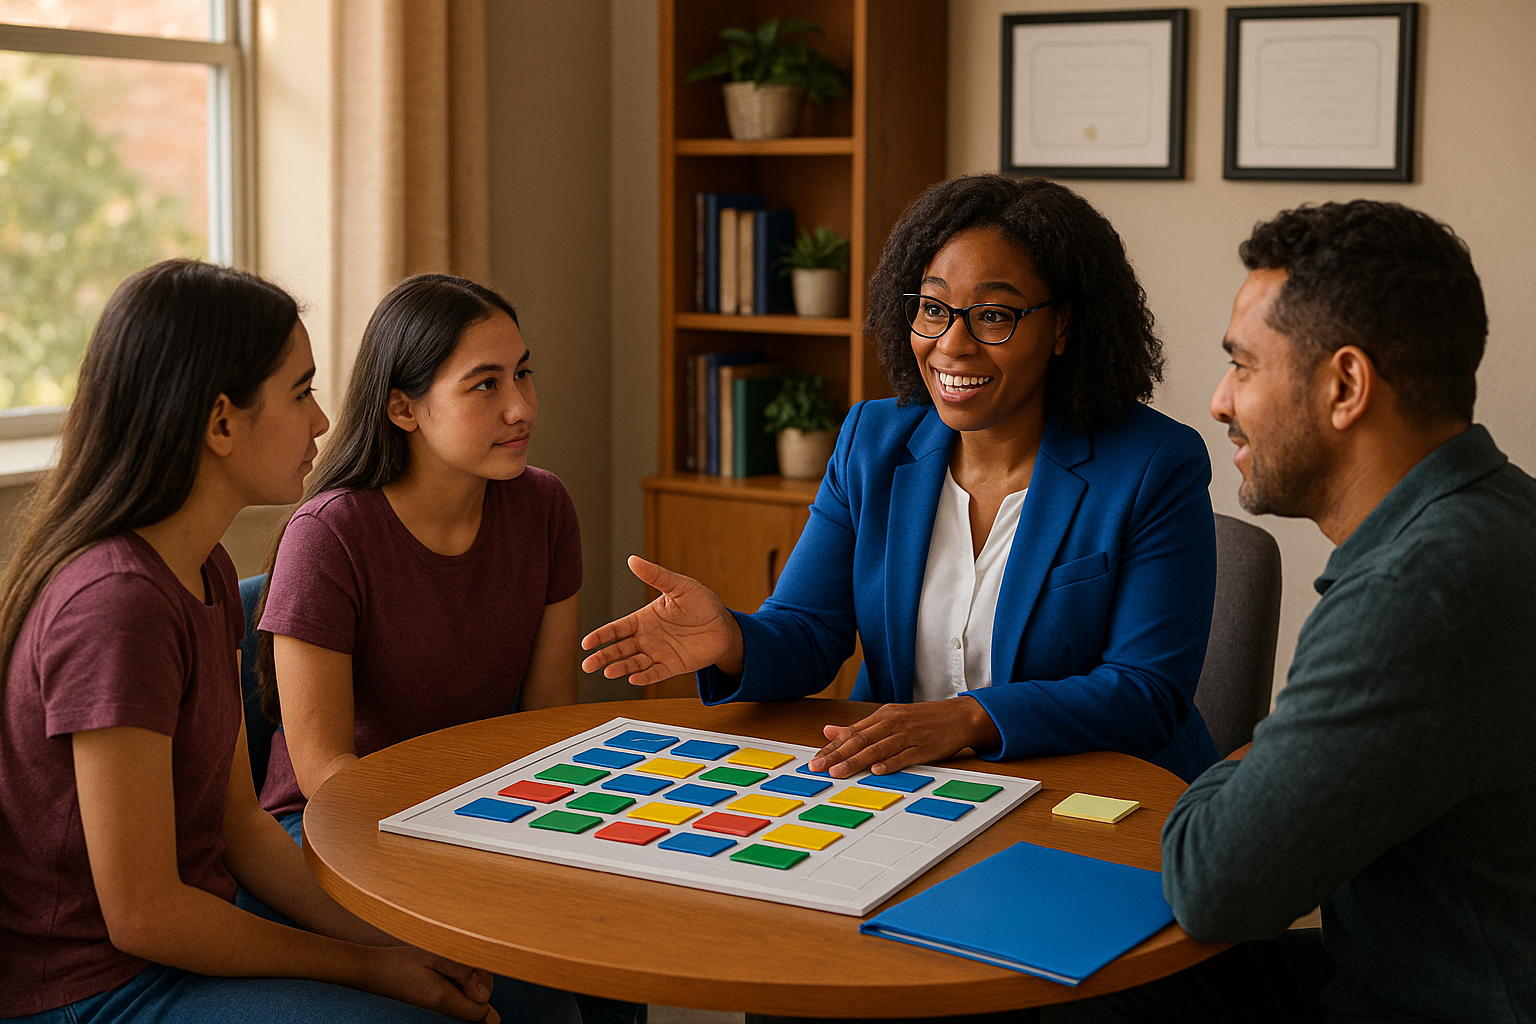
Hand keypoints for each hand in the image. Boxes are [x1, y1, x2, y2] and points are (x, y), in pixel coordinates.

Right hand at [363, 945, 499, 1022]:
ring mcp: (438, 1009)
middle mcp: (443, 1010)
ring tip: (448, 966)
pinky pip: (456, 1000)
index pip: (482, 1012)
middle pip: (477, 1008)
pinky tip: (445, 972)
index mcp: (444, 1000)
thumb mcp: (435, 955)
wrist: (372, 970)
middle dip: (477, 986)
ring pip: (467, 1003)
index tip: (472, 972)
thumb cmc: (401, 961)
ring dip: (466, 984)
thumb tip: (485, 996)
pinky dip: (457, 986)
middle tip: (457, 964)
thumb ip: (464, 972)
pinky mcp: (434, 1004)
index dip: (483, 992)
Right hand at [580, 556, 744, 682]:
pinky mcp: (672, 666)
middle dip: (603, 657)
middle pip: (619, 649)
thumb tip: (633, 559)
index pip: (616, 629)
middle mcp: (646, 638)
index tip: (586, 643)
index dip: (601, 636)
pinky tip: (634, 679)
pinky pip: (655, 674)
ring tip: (610, 672)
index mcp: (643, 619)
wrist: (724, 624)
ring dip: (621, 668)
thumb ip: (656, 575)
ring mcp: (658, 654)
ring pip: (633, 663)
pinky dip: (644, 677)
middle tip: (588, 665)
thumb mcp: (678, 586)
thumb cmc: (701, 602)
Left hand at [809, 698, 1000, 777]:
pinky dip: (890, 763)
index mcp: (883, 716)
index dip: (831, 747)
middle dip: (837, 755)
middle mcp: (893, 723)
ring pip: (878, 748)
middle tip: (818, 767)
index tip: (815, 759)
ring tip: (839, 772)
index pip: (851, 732)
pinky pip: (905, 756)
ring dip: (857, 761)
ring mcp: (909, 735)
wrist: (959, 716)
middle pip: (860, 740)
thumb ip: (859, 727)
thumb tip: (828, 731)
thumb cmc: (923, 719)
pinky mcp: (925, 748)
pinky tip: (877, 770)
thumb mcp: (890, 718)